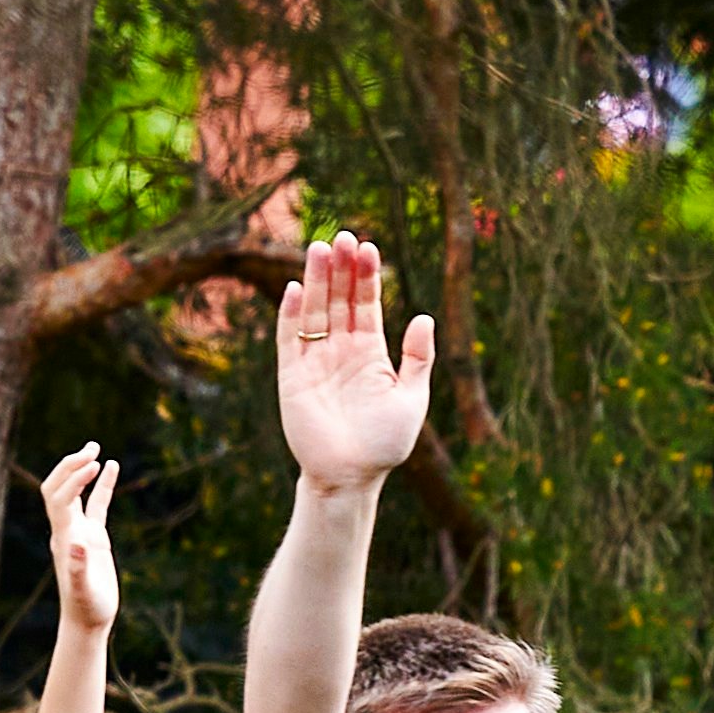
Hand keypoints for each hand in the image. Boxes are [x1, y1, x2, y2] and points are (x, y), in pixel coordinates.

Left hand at [36, 445, 120, 640]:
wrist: (87, 621)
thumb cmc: (85, 608)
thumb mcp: (82, 592)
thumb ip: (78, 570)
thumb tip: (76, 546)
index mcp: (64, 537)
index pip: (61, 498)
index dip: (74, 479)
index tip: (94, 465)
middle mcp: (67, 530)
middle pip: (59, 487)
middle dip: (71, 466)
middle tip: (92, 447)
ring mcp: (80, 531)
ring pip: (76, 492)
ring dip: (82, 469)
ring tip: (97, 448)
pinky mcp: (93, 537)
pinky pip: (96, 504)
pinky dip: (103, 485)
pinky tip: (113, 466)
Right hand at [269, 233, 434, 495]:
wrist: (350, 476)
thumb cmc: (384, 443)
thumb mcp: (412, 398)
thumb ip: (418, 358)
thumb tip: (423, 316)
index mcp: (370, 352)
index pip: (366, 304)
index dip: (367, 276)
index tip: (368, 247)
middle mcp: (341, 350)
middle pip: (339, 299)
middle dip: (342, 268)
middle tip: (344, 236)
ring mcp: (315, 361)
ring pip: (315, 311)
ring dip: (318, 280)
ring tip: (320, 248)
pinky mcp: (292, 376)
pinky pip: (289, 338)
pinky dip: (292, 314)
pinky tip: (298, 288)